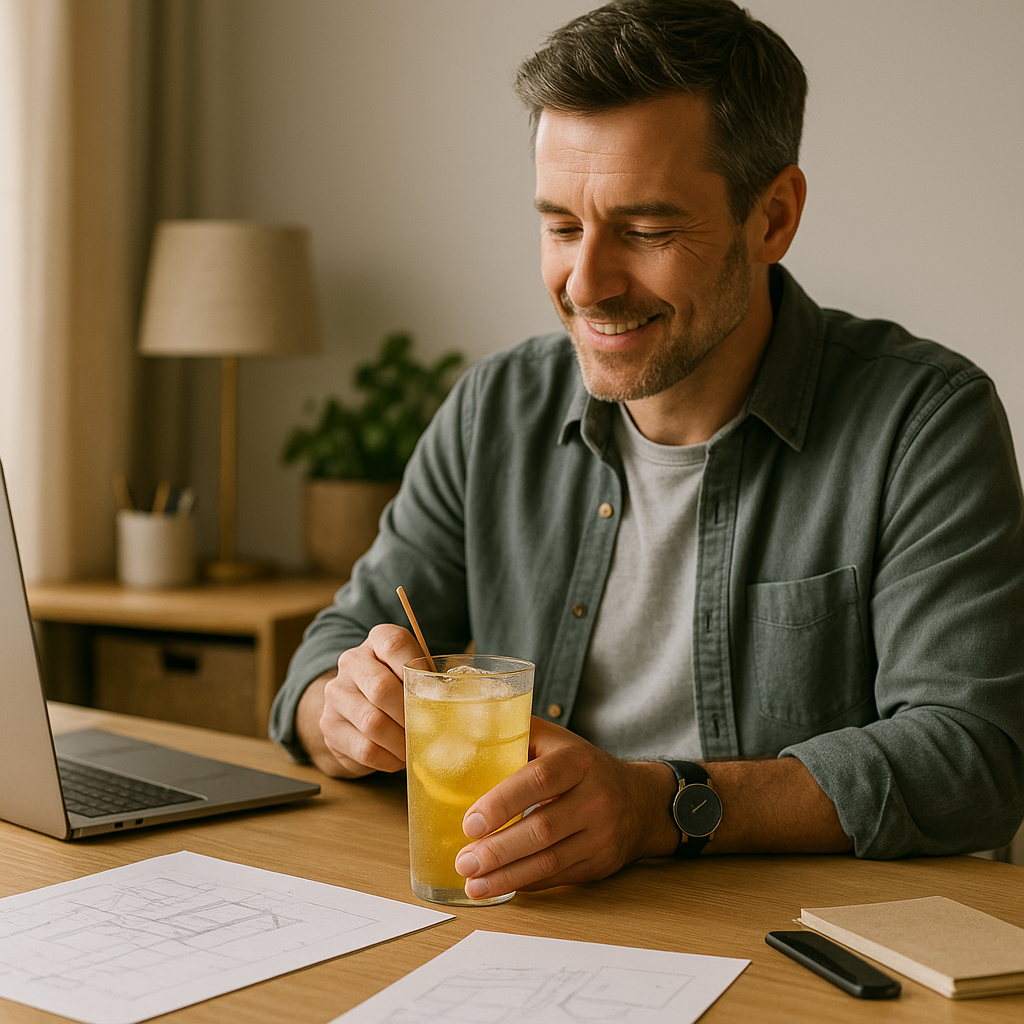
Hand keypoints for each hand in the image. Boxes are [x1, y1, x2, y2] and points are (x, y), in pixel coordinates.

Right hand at [315, 624, 421, 777]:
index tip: (433, 689)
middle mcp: (351, 662)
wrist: (354, 709)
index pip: (394, 645)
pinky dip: (389, 758)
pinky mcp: (330, 727)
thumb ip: (430, 678)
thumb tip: (457, 698)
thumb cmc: (397, 689)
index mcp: (376, 641)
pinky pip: (365, 749)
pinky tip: (398, 756)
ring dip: (401, 741)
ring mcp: (337, 694)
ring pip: (373, 722)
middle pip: (381, 687)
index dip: (416, 668)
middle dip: (411, 713)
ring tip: (416, 745)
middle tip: (429, 728)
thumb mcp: (412, 673)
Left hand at [453, 717, 678, 897]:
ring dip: (506, 875)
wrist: (640, 800)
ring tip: (473, 882)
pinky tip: (500, 885)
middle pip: (542, 829)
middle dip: (498, 850)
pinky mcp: (600, 863)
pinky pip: (558, 877)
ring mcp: (601, 835)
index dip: (501, 802)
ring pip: (549, 861)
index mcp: (577, 762)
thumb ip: (520, 732)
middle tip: (463, 861)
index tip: (470, 822)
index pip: (538, 781)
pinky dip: (526, 883)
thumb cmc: (584, 767)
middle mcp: (594, 799)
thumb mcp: (558, 741)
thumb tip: (470, 729)